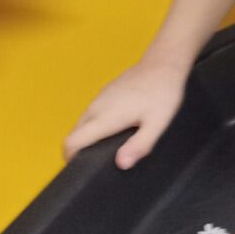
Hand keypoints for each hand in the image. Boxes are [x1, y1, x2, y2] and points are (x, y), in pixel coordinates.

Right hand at [63, 56, 187, 168]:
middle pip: (73, 135)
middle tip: (98, 162)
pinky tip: (116, 129)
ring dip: (87, 138)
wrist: (163, 64)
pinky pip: (91, 114)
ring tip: (109, 148)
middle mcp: (96, 108)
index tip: (82, 169)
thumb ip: (140, 145)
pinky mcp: (104, 93)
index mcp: (105, 118)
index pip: (71, 142)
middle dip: (79, 151)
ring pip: (82, 124)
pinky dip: (95, 126)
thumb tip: (122, 164)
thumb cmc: (162, 93)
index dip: (71, 158)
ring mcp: (99, 99)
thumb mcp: (158, 123)